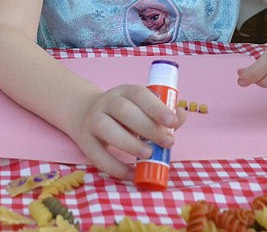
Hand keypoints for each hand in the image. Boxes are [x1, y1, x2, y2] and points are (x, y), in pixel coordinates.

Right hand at [69, 84, 184, 180]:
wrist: (87, 115)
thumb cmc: (125, 115)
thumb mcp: (142, 108)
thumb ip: (163, 113)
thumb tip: (181, 115)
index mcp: (124, 92)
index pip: (139, 94)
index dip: (156, 108)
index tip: (172, 122)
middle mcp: (106, 103)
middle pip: (124, 111)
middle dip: (148, 127)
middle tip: (168, 142)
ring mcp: (93, 121)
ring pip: (107, 128)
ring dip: (129, 143)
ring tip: (148, 154)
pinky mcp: (85, 141)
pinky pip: (97, 155)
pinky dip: (115, 167)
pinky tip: (132, 173)